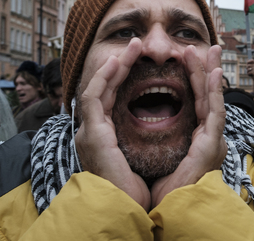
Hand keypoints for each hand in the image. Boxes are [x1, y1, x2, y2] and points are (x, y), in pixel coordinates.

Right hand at [75, 38, 150, 210]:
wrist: (126, 208)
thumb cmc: (136, 189)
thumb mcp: (141, 158)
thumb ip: (143, 141)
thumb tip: (162, 128)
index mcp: (106, 136)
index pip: (114, 98)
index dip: (125, 77)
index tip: (139, 61)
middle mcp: (95, 132)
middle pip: (105, 89)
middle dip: (120, 65)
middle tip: (135, 46)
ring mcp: (91, 132)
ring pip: (98, 87)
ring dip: (114, 65)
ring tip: (130, 47)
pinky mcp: (93, 133)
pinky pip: (95, 97)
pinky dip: (104, 78)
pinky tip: (116, 63)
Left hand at [151, 45, 227, 206]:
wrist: (163, 210)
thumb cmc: (156, 190)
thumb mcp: (153, 156)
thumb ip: (153, 139)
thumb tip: (137, 124)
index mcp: (195, 139)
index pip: (195, 101)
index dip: (195, 79)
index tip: (190, 60)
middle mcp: (206, 137)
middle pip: (206, 96)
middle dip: (207, 70)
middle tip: (208, 48)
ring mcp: (211, 141)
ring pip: (212, 99)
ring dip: (211, 73)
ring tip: (209, 51)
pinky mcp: (211, 146)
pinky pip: (215, 113)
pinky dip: (216, 93)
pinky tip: (214, 75)